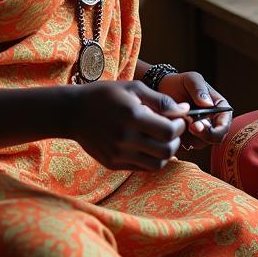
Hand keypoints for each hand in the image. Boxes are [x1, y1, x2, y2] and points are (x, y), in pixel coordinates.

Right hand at [68, 80, 189, 170]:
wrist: (73, 112)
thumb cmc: (106, 95)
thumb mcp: (134, 88)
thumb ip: (161, 100)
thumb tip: (184, 109)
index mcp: (132, 117)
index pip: (169, 132)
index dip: (180, 126)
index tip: (178, 118)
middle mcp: (125, 139)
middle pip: (167, 151)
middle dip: (176, 140)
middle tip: (173, 130)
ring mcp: (118, 154)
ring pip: (157, 165)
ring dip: (166, 153)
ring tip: (162, 139)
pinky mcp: (113, 164)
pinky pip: (142, 168)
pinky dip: (152, 159)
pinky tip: (148, 145)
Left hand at [155, 71, 232, 148]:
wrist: (163, 90)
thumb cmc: (180, 83)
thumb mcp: (191, 79)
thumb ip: (199, 89)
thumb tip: (208, 104)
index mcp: (220, 109)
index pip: (224, 126)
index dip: (215, 130)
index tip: (198, 125)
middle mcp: (213, 122)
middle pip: (215, 138)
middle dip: (202, 135)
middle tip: (188, 126)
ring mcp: (201, 132)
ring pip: (200, 143)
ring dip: (189, 135)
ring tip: (178, 119)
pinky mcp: (188, 139)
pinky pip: (186, 145)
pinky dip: (179, 137)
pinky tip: (173, 125)